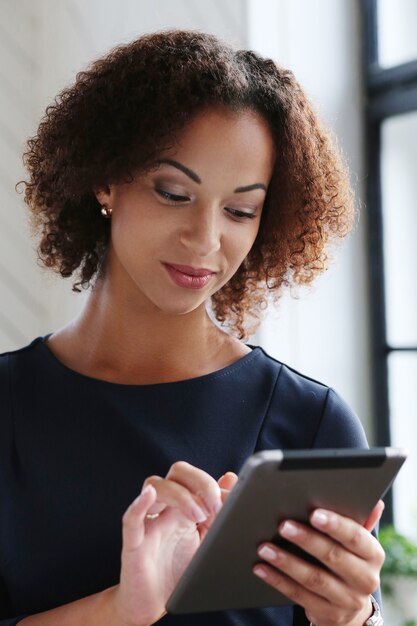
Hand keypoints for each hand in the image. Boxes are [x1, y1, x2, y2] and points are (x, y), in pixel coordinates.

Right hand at [112, 463, 237, 625]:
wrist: (153, 606)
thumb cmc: (178, 571)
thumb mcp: (206, 540)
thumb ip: (217, 511)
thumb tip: (230, 477)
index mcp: (185, 505)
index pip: (197, 477)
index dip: (215, 484)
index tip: (233, 500)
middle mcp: (167, 507)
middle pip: (178, 472)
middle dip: (200, 482)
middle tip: (216, 506)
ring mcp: (150, 522)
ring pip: (155, 486)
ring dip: (180, 495)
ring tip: (199, 516)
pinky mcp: (134, 543)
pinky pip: (131, 519)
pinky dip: (138, 504)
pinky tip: (149, 496)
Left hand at [253, 500, 384, 625]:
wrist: (351, 605)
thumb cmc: (347, 557)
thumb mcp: (355, 541)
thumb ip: (359, 519)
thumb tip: (375, 502)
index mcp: (373, 554)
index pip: (356, 537)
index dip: (336, 525)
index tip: (314, 514)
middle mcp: (365, 579)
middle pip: (333, 557)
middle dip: (306, 540)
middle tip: (283, 525)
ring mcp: (347, 600)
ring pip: (314, 579)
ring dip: (286, 562)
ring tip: (264, 547)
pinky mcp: (328, 614)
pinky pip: (299, 596)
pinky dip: (277, 580)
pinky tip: (261, 568)